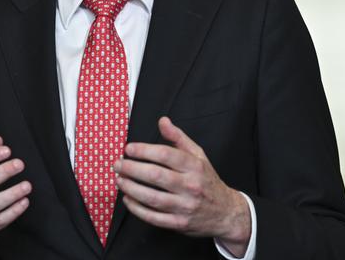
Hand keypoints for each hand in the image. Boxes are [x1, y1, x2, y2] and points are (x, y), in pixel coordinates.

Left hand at [113, 117, 250, 256]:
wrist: (226, 212)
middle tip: (118, 164)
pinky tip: (128, 199)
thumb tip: (162, 121)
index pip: (165, 155)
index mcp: (194, 166)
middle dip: (131, 169)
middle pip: (155, 176)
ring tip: (119, 180)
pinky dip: (137, 209)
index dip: (144, 151)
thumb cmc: (207, 180)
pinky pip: (154, 217)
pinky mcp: (180, 223)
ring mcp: (185, 206)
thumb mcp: (198, 155)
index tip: (128, 149)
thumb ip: (178, 138)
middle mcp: (190, 186)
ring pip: (152, 198)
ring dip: (131, 188)